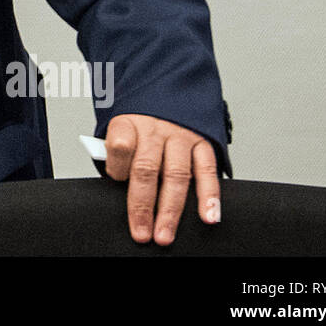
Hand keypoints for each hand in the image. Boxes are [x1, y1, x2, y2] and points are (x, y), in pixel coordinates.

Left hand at [104, 113, 220, 245]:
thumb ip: (118, 155)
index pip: (120, 144)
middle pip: (146, 169)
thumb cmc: (138, 124)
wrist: (164, 91)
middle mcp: (154, 129)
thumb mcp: (119, 129)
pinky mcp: (202, 142)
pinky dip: (209, 196)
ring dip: (171, 210)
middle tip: (141, 233)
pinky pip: (207, 170)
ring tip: (165, 234)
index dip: (117, 166)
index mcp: (128, 124)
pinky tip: (208, 216)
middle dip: (143, 206)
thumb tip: (120, 185)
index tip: (116, 181)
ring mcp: (179, 136)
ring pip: (176, 175)